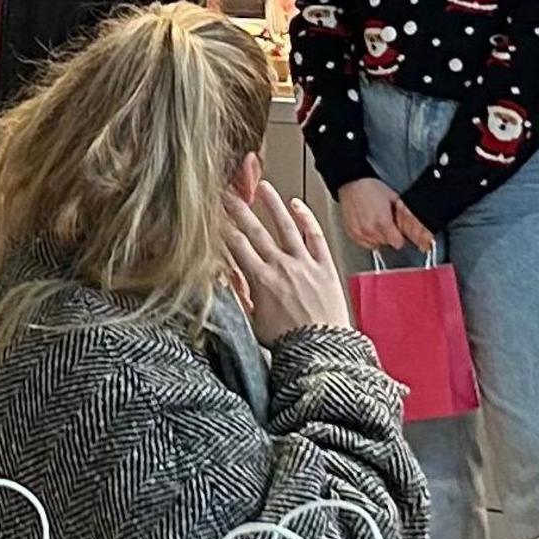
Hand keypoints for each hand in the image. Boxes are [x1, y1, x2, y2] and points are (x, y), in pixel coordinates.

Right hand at [223, 181, 348, 339]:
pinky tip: (297, 205)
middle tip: (228, 193)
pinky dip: (306, 218)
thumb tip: (228, 276)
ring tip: (263, 187)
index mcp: (260, 281)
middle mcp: (281, 267)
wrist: (321, 350)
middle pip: (255, 230)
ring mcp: (304, 263)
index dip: (223, 227)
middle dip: (239, 209)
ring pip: (286, 225)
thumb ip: (240, 295)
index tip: (214, 215)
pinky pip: (315, 236)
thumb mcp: (253, 322)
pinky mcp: (325, 266)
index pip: (235, 245)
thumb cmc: (289, 343)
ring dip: (272, 204)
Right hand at [335, 178, 436, 255]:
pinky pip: (363, 243)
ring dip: (377, 237)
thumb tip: (411, 225)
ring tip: (375, 222)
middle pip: (386, 243)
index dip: (400, 238)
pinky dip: (367, 237)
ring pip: (375, 244)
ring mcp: (360, 232)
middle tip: (386, 223)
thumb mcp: (394, 198)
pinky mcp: (352, 233)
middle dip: (389, 235)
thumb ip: (403, 214)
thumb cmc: (371, 188)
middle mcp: (370, 229)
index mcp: (383, 221)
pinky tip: (367, 226)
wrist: (353, 183)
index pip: (397, 243)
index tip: (399, 233)